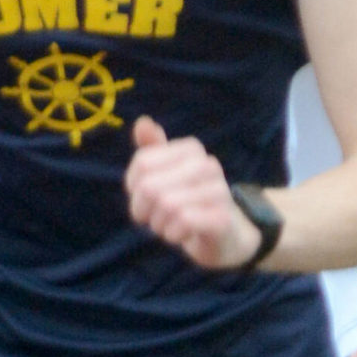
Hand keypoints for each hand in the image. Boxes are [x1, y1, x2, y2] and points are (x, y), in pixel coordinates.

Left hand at [125, 116, 265, 270]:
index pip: (142, 162)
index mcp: (191, 149)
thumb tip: (142, 121)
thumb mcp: (165, 175)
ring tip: (171, 224)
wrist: (222, 235)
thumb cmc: (186, 202)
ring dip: (159, 224)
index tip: (144, 197)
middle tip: (155, 216)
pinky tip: (183, 234)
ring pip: (166, 205)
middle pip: (150, 186)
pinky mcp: (222, 217)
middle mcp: (207, 165)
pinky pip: (183, 221)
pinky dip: (174, 233)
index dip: (134, 187)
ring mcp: (219, 190)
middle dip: (143, 209)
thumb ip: (151, 150)